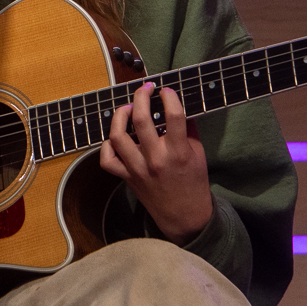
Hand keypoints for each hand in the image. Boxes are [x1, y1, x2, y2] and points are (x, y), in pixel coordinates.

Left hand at [99, 82, 212, 244]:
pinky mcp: (127, 178)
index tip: (166, 91)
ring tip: (128, 108)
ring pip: (118, 137)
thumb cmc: (193, 182)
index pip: (173, 116)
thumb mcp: (198, 153)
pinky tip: (116, 137)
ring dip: (120, 116)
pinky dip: (107, 145)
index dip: (169, 97)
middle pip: (141, 120)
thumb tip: (178, 104)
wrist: (185, 216)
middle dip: (141, 97)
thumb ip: (189, 128)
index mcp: (178, 152)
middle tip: (145, 89)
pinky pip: (108, 160)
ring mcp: (138, 169)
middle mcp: (156, 159)